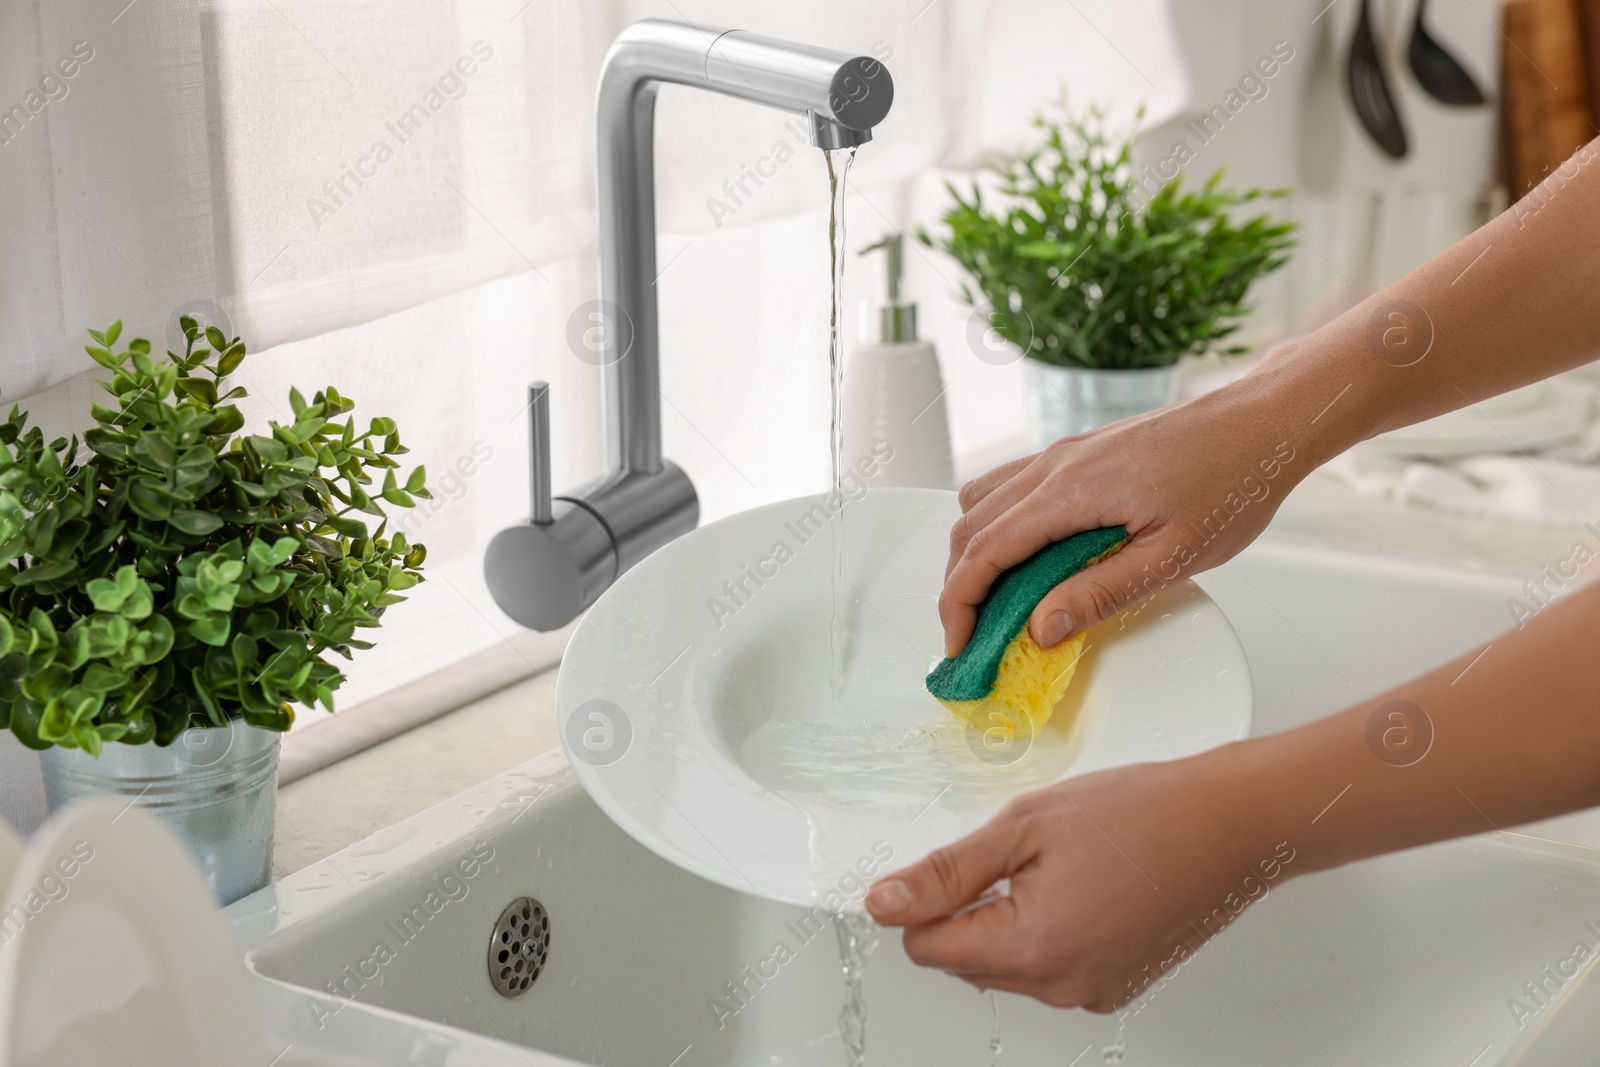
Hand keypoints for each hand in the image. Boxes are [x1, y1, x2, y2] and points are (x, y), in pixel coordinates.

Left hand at [864, 753, 1284, 1009]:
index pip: (927, 947)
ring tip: (1057, 863)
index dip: (925, 899)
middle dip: (969, 908)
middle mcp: (1061, 986)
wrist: (1232, 823)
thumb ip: (946, 872)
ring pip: (1008, 965)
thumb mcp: (1024, 826)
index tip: (948, 860)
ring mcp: (1093, 992)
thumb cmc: (1142, 812)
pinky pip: (1053, 968)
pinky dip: (1050, 931)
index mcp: (1030, 948)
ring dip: (1009, 919)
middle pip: (965, 960)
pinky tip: (1082, 884)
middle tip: (1015, 851)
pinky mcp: (1118, 985)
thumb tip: (885, 903)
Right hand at [940, 381, 1308, 654]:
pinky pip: (1011, 486)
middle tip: (974, 635)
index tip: (959, 646)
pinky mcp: (1076, 451)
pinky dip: (998, 526)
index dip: (960, 603)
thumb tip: (1039, 628)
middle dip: (960, 585)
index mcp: (1071, 490)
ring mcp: (1062, 452)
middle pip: (970, 526)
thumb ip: (1100, 593)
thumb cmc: (1232, 483)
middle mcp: (1054, 464)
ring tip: (996, 602)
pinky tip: (1029, 558)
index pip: (985, 550)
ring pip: (982, 501)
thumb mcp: (1173, 556)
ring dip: (975, 552)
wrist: (1263, 422)